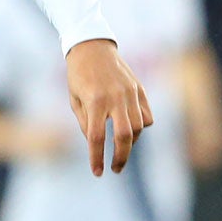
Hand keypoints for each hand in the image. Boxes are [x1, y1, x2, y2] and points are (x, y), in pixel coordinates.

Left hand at [65, 38, 152, 174]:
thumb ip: (86, 123)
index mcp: (95, 101)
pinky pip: (147, 115)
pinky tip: (131, 130)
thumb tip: (96, 144)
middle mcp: (115, 98)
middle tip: (116, 169)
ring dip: (131, 143)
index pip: (96, 138)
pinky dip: (142, 127)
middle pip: (124, 136)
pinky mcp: (139, 89)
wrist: (92, 48)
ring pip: (139, 127)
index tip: (97, 172)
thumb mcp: (74, 100)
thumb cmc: (78, 76)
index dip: (97, 158)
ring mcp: (130, 93)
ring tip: (121, 149)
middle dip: (121, 157)